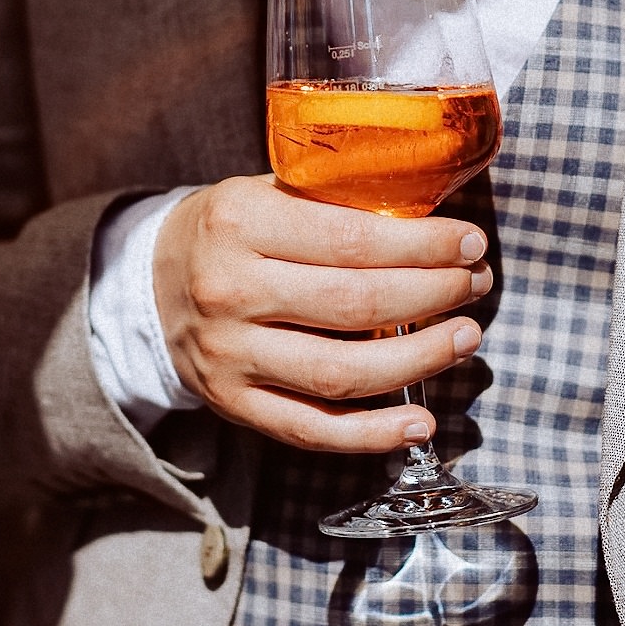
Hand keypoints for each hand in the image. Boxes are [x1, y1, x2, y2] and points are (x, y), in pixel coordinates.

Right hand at [154, 175, 492, 452]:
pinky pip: (312, 431)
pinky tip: (420, 421)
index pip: (353, 240)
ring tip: (463, 339)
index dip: (425, 246)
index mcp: (241, 222)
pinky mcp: (234, 404)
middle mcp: (231, 290)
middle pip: (355, 305)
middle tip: (475, 286)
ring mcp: (230, 355)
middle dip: (432, 295)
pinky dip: (372, 435)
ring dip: (417, 360)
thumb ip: (336, 201)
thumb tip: (434, 219)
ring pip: (340, 373)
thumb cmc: (230, 232)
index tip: (470, 245)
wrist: (149, 285)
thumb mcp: (267, 190)